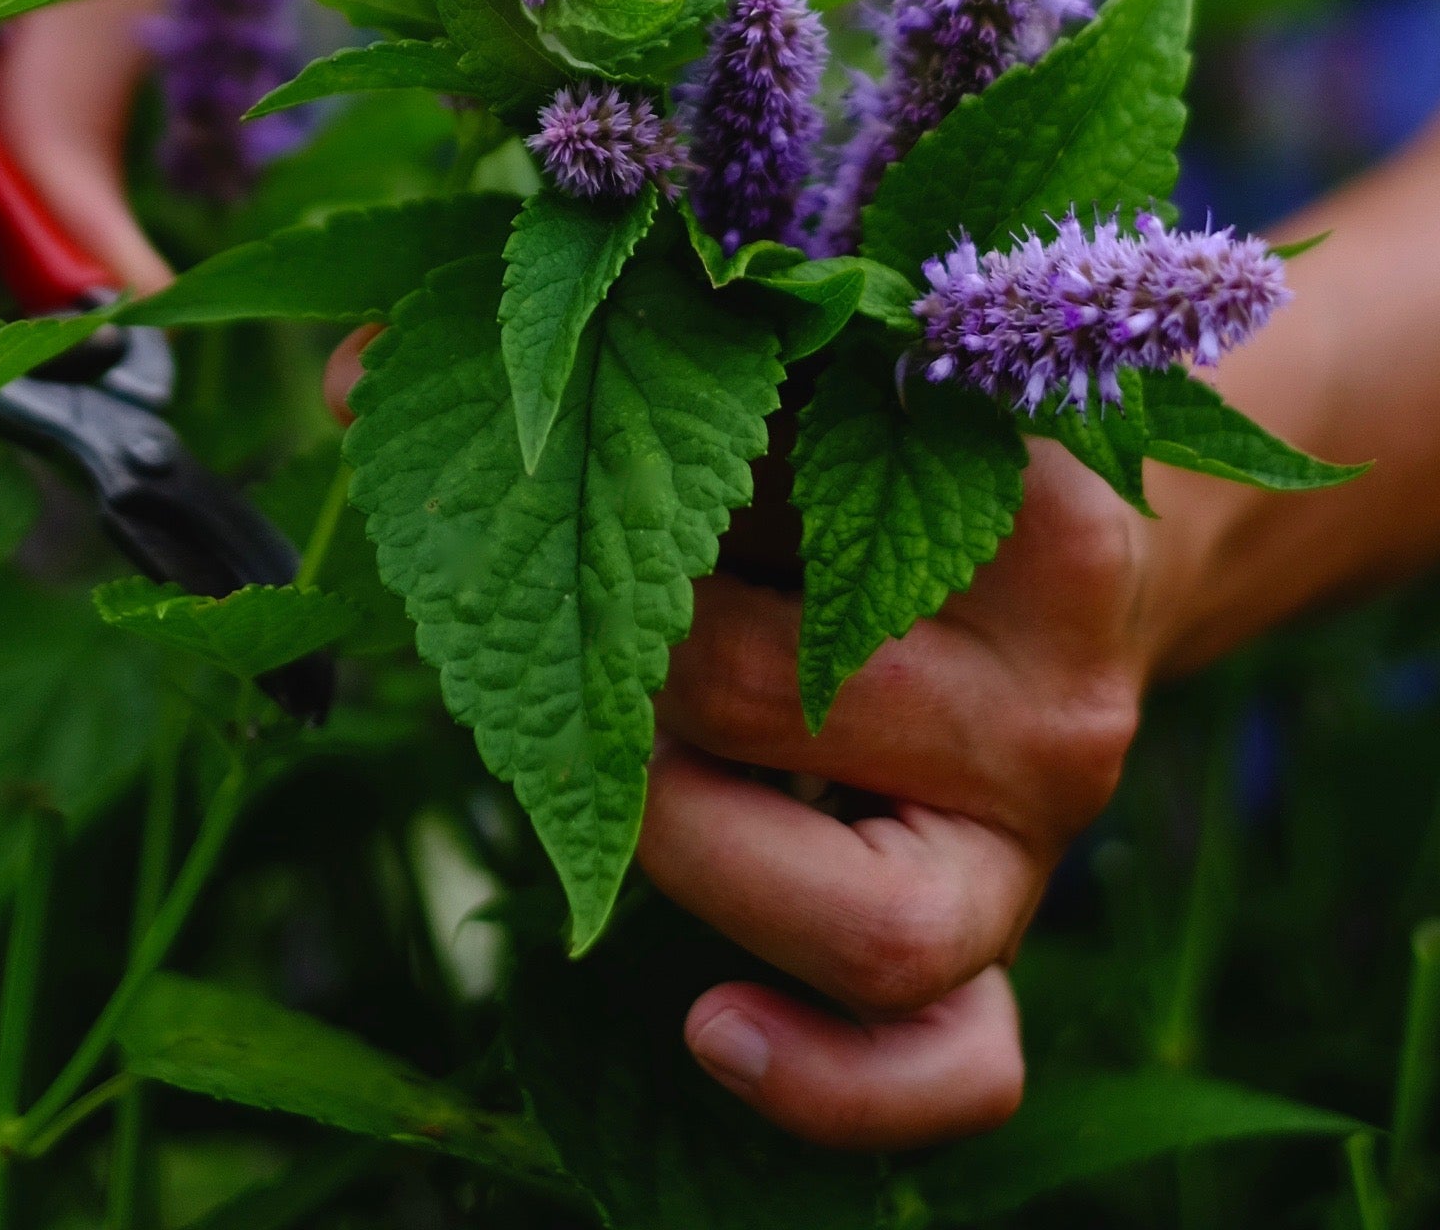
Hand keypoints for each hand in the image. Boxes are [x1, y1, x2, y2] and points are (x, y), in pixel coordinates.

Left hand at [322, 322, 1155, 1151]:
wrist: (1094, 567)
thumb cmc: (908, 445)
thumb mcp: (813, 382)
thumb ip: (626, 359)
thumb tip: (345, 375)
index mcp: (1035, 520)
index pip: (822, 506)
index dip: (655, 476)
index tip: (556, 444)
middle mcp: (1053, 693)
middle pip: (783, 705)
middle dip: (627, 662)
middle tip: (571, 609)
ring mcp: (1039, 839)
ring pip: (866, 920)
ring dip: (682, 844)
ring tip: (613, 774)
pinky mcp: (1006, 939)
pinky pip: (950, 1061)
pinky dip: (828, 1079)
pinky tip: (705, 1026)